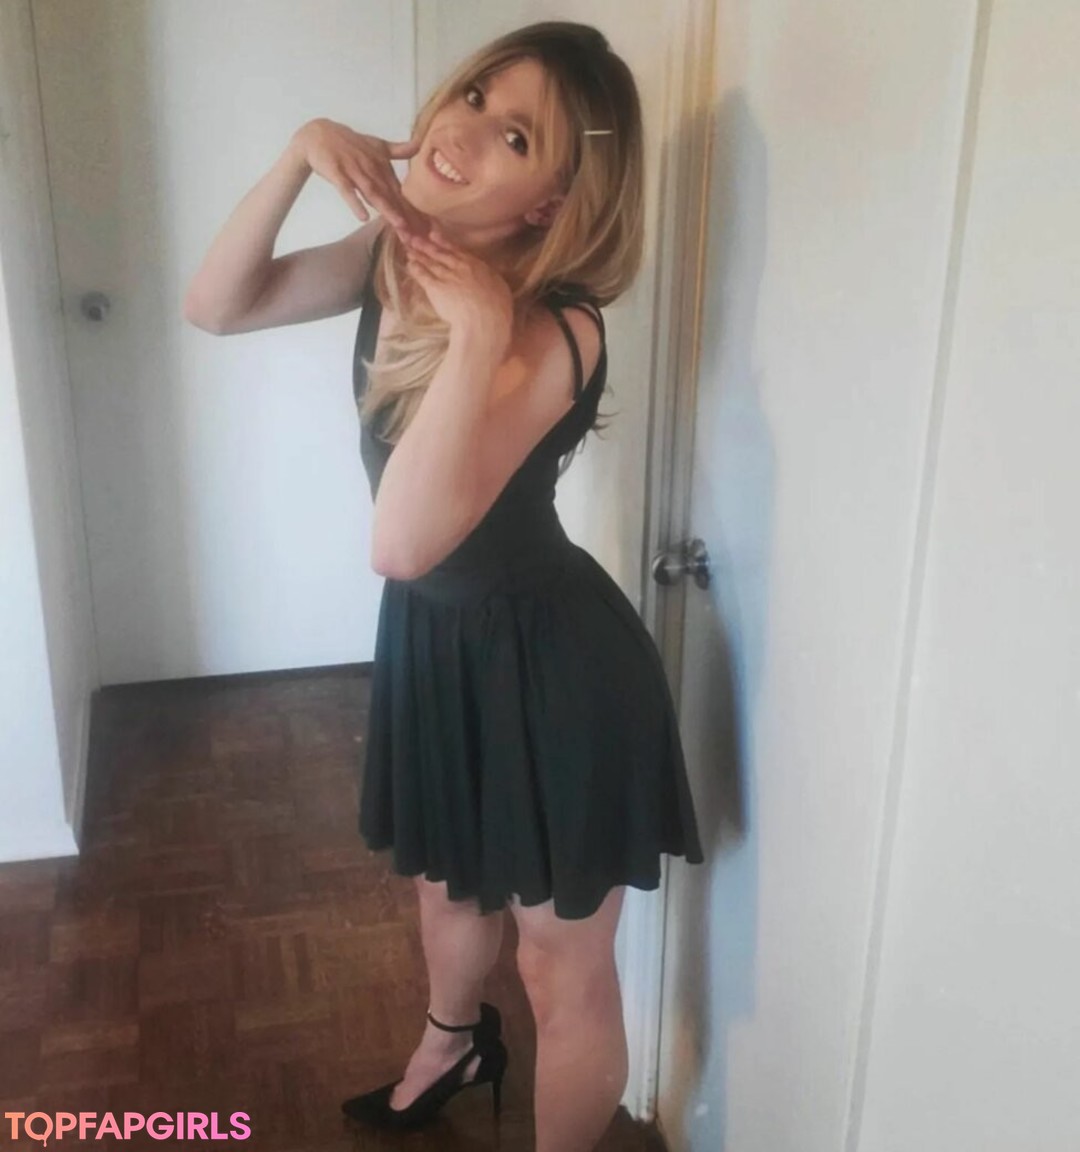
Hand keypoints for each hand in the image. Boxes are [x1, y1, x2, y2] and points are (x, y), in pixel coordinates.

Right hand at [290, 118, 427, 235]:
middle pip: (391, 195)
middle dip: (405, 214)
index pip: (400, 192)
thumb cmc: (349, 144)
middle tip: (418, 234)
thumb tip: (419, 144)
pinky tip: (363, 217)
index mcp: (383, 165)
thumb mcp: (376, 145)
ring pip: (373, 192)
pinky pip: (346, 190)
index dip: (414, 210)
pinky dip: (354, 202)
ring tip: (399, 225)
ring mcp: (354, 170)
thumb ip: (398, 150)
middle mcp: (372, 167)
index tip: (426, 229)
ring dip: (386, 208)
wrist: (317, 133)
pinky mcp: (337, 173)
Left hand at [405, 229, 513, 344]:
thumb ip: (490, 277)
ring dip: (418, 255)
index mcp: (475, 265)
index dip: (443, 242)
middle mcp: (458, 267)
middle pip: (439, 254)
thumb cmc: (497, 306)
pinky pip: (423, 276)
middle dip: (426, 246)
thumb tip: (487, 274)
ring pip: (430, 263)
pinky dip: (415, 269)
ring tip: (409, 249)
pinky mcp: (435, 288)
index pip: (456, 250)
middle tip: (414, 239)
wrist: (484, 319)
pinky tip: (409, 264)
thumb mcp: (499, 285)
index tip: (433, 234)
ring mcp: (446, 276)